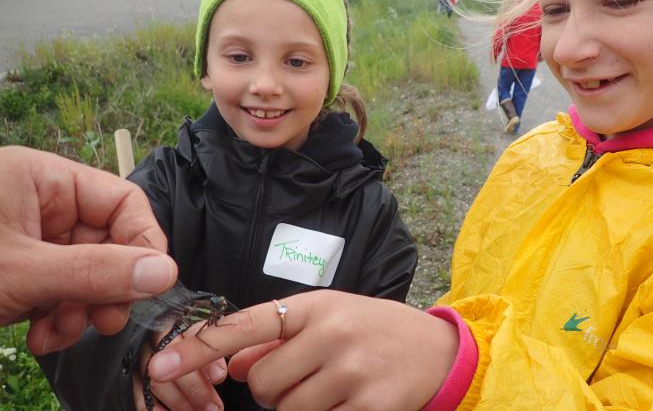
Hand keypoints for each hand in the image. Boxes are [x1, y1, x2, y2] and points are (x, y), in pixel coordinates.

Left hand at [0, 146, 176, 353]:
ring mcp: (31, 239)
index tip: (150, 284)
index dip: (143, 243)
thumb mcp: (22, 271)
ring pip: (86, 274)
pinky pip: (61, 291)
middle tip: (106, 321)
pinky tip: (41, 336)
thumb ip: (95, 271)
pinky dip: (58, 318)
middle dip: (106, 288)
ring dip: (81, 310)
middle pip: (108, 242)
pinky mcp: (21, 271)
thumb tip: (165, 273)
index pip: (122, 201)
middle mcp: (42, 204)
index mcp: (44, 179)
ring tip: (61, 333)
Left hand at [149, 290, 458, 410]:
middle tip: (304, 379)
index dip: (199, 346)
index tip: (159, 364)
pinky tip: (349, 402)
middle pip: (261, 382)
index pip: (246, 323)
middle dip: (271, 390)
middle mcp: (332, 333)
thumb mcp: (329, 318)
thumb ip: (278, 338)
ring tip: (331, 390)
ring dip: (298, 408)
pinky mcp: (372, 406)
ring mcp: (352, 371)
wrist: (439, 350)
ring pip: (286, 409)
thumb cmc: (375, 330)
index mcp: (316, 306)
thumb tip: (231, 364)